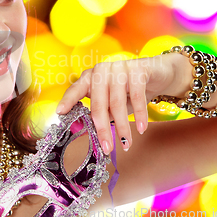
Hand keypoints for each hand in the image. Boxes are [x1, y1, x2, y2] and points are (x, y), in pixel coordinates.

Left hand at [56, 53, 188, 153]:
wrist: (157, 73)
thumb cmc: (129, 90)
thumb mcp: (111, 101)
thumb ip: (100, 112)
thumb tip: (90, 131)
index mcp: (91, 77)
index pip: (76, 89)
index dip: (68, 101)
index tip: (60, 112)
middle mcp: (102, 70)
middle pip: (98, 104)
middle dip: (102, 129)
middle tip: (106, 147)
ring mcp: (119, 68)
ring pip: (118, 103)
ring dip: (122, 127)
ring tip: (125, 144)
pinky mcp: (138, 69)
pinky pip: (138, 96)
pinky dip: (140, 115)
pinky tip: (141, 129)